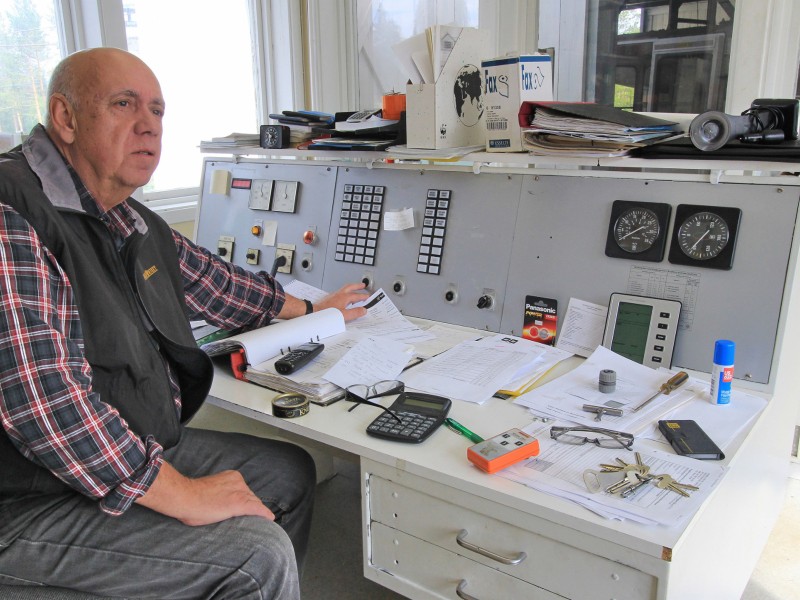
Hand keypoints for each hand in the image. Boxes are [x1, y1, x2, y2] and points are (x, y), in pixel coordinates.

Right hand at [136, 462, 273, 525]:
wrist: (184, 497)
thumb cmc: (190, 496)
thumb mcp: (209, 489)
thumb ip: (219, 493)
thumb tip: (218, 503)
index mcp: (231, 477)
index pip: (244, 491)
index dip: (244, 501)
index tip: (243, 510)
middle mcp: (239, 482)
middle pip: (251, 497)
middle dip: (251, 507)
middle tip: (251, 519)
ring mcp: (240, 492)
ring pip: (254, 504)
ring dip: (255, 513)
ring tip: (258, 522)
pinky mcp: (241, 503)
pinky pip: (258, 509)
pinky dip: (264, 514)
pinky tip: (269, 519)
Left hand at [315, 282, 368, 321]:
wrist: (314, 312)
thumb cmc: (327, 314)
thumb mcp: (344, 315)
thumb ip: (355, 313)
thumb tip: (363, 310)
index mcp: (344, 297)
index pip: (357, 295)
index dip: (363, 296)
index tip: (368, 297)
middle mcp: (339, 294)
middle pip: (350, 287)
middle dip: (357, 286)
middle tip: (362, 285)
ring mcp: (333, 295)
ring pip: (344, 289)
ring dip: (351, 288)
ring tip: (354, 290)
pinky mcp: (329, 298)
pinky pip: (339, 293)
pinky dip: (344, 293)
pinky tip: (343, 297)